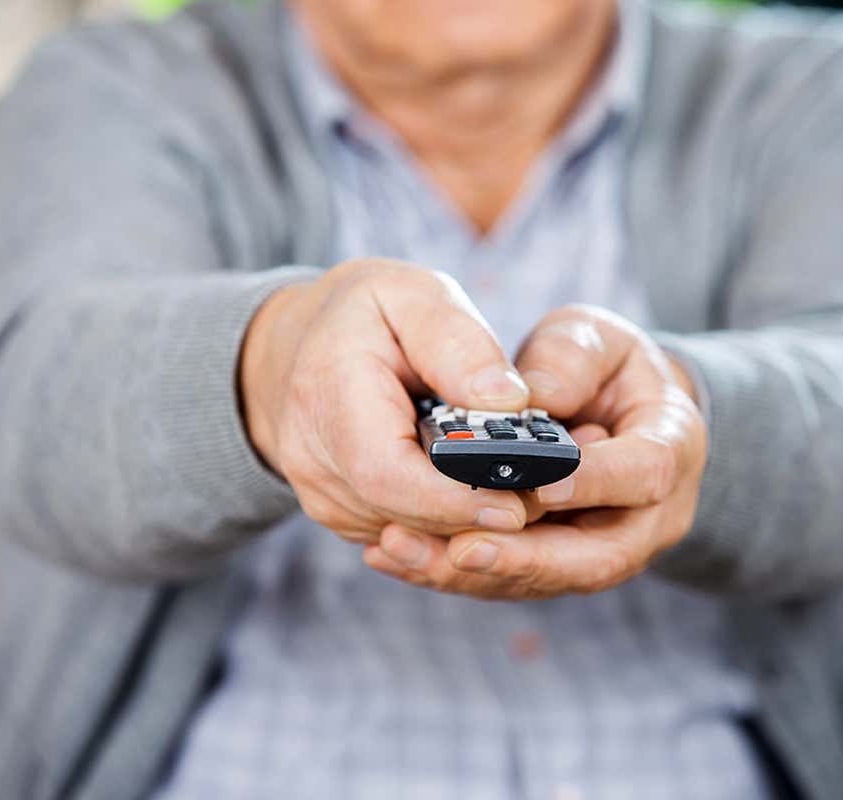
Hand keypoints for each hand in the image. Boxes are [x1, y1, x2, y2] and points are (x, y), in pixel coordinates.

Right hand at [239, 258, 533, 544]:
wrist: (302, 344)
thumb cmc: (366, 314)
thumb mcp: (414, 296)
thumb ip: (461, 343)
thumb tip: (508, 401)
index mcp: (329, 393)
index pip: (387, 473)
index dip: (453, 499)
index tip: (516, 503)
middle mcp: (314, 457)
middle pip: (404, 514)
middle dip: (476, 513)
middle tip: (540, 496)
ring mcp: (323, 493)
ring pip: (408, 533)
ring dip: (466, 521)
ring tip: (515, 485)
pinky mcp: (340, 513)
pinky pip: (403, 534)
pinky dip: (446, 520)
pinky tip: (476, 489)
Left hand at [362, 304, 706, 598]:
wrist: (613, 409)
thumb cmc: (604, 367)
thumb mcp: (594, 338)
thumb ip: (570, 358)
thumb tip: (531, 399)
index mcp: (671, 446)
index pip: (643, 474)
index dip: (594, 482)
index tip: (539, 485)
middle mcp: (647, 517)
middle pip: (594, 558)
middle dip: (523, 559)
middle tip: (457, 548)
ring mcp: (603, 550)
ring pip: (544, 580)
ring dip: (473, 573)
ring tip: (403, 551)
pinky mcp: (556, 566)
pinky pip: (507, 579)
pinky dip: (450, 570)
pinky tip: (393, 555)